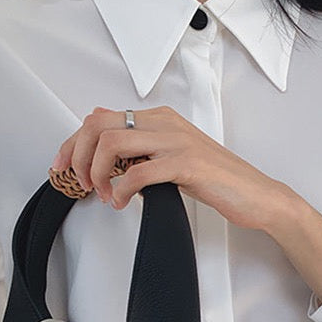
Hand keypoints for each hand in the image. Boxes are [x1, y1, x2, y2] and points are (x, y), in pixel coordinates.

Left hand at [51, 105, 295, 231]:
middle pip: (99, 125)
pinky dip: (120, 190)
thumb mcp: (174, 158)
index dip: (72, 143)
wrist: (259, 196)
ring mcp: (177, 142)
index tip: (63, 167)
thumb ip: (143, 148)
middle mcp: (166, 123)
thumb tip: (105, 146)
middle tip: (79, 182)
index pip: (100, 118)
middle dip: (77, 155)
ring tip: (102, 194)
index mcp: (161, 118)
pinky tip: (121, 203)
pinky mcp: (187, 164)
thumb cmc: (219, 181)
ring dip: (97, 173)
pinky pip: (138, 171)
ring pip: (113, 143)